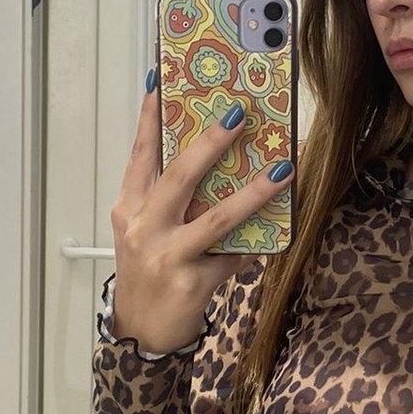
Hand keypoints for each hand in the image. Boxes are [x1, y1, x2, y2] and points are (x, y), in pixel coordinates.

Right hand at [108, 77, 292, 353]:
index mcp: (130, 208)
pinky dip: (250, 249)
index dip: (151, 118)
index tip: (161, 81)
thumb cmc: (148, 274)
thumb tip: (219, 172)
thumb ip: (172, 203)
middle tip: (237, 115)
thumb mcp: (147, 233)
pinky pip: (231, 258)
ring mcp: (166, 255)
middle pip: (178, 176)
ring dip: (253, 192)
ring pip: (215, 217)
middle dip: (210, 143)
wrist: (141, 333)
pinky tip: (266, 246)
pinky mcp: (191, 282)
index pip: (140, 154)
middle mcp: (143, 227)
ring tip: (281, 172)